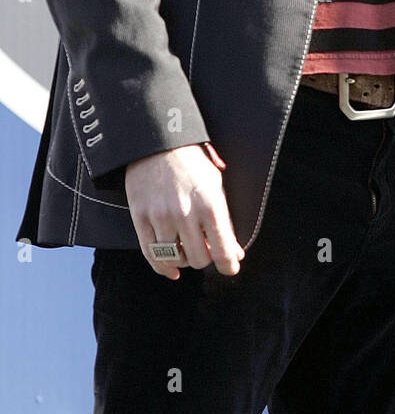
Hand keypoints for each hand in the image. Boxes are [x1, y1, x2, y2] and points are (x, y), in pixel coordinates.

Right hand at [125, 144, 244, 279]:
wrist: (159, 144)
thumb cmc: (193, 164)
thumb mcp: (216, 186)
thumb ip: (225, 222)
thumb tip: (235, 254)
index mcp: (209, 204)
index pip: (221, 249)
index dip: (228, 265)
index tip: (230, 268)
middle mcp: (185, 213)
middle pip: (198, 259)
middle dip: (206, 259)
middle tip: (207, 250)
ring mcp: (160, 217)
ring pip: (174, 258)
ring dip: (184, 260)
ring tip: (188, 250)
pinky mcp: (141, 218)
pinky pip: (151, 253)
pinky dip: (162, 267)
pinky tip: (171, 269)